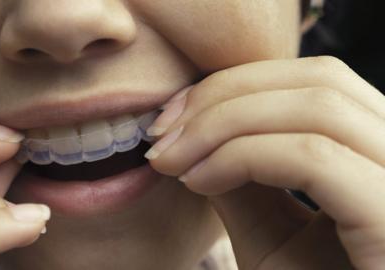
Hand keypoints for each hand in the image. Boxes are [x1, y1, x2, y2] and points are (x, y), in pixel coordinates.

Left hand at [146, 56, 384, 269]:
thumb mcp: (268, 234)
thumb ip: (242, 177)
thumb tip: (194, 132)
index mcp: (378, 155)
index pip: (316, 81)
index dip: (236, 85)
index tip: (172, 118)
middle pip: (320, 81)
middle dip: (225, 95)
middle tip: (162, 133)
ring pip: (317, 107)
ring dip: (223, 123)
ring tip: (171, 160)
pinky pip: (313, 156)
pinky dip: (242, 156)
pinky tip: (198, 181)